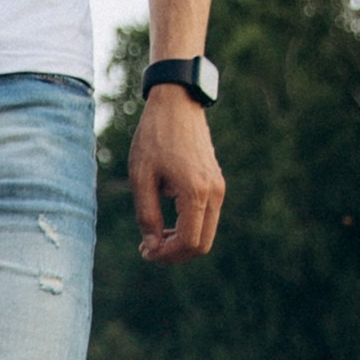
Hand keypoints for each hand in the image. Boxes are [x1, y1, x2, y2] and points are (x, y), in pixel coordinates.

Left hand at [130, 87, 223, 266]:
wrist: (177, 104)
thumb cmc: (154, 137)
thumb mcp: (141, 178)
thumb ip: (147, 215)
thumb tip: (153, 247)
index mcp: (195, 192)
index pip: (188, 242)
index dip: (166, 255)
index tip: (145, 251)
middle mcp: (214, 193)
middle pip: (202, 244)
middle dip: (175, 253)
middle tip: (148, 248)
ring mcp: (218, 188)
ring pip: (206, 233)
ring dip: (181, 241)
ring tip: (154, 236)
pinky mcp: (216, 183)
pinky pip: (207, 217)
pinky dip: (189, 227)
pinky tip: (166, 222)